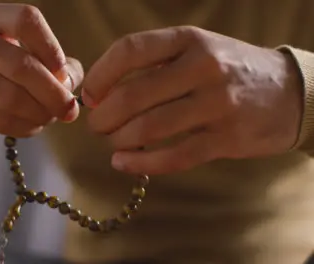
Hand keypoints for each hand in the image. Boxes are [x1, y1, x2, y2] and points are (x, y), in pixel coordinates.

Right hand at [0, 3, 82, 147]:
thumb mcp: (23, 58)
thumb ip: (56, 66)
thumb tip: (69, 84)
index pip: (26, 20)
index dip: (51, 48)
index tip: (64, 74)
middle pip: (20, 64)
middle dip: (52, 93)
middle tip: (68, 110)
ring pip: (9, 96)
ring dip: (38, 113)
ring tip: (50, 119)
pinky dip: (22, 127)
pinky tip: (32, 127)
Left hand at [82, 26, 302, 174]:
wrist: (288, 92)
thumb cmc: (227, 70)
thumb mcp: (196, 49)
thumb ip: (154, 63)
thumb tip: (101, 91)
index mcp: (188, 39)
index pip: (130, 50)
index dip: (100, 75)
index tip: (89, 94)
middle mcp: (203, 67)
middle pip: (133, 95)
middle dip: (103, 116)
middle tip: (96, 125)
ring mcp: (217, 104)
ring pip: (149, 128)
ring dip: (119, 140)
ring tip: (112, 142)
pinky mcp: (226, 139)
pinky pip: (173, 157)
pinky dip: (141, 163)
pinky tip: (123, 163)